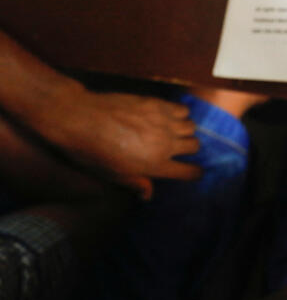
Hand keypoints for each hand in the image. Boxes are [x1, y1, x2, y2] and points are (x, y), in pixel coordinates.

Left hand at [36, 87, 201, 198]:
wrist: (79, 118)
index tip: (192, 171)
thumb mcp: (112, 175)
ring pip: (191, 126)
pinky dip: (179, 113)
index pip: (190, 172)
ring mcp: (163, 121)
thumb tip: (148, 195)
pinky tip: (167, 116)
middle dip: (189, 149)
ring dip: (184, 130)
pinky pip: (182, 109)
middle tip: (177, 148)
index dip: (194, 173)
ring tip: (172, 131)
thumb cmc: (91, 151)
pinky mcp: (158, 104)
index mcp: (155, 165)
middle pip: (194, 145)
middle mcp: (164, 143)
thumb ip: (135, 183)